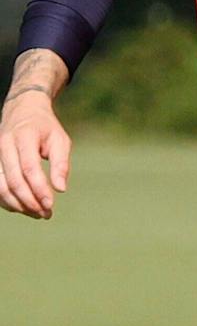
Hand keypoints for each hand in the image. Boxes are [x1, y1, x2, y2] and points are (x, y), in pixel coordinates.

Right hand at [0, 88, 71, 219]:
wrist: (22, 111)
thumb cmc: (45, 128)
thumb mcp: (60, 140)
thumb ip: (61, 164)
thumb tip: (61, 189)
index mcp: (24, 137)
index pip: (29, 168)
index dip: (39, 189)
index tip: (50, 205)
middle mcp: (5, 146)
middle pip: (13, 180)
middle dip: (29, 201)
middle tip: (46, 214)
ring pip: (1, 186)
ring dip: (18, 204)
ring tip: (38, 214)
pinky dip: (8, 200)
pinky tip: (25, 207)